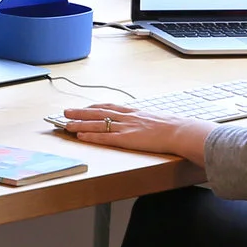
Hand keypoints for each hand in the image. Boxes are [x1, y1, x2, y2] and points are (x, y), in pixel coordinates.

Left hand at [61, 103, 215, 164]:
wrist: (182, 131)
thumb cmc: (176, 128)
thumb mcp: (160, 119)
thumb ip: (150, 121)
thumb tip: (151, 125)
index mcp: (135, 112)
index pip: (110, 107)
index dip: (94, 107)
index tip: (84, 107)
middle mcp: (127, 117)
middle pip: (98, 112)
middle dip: (80, 112)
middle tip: (65, 112)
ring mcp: (126, 127)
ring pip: (97, 124)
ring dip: (79, 124)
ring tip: (65, 124)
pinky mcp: (126, 139)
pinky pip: (104, 137)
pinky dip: (90, 136)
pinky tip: (80, 136)